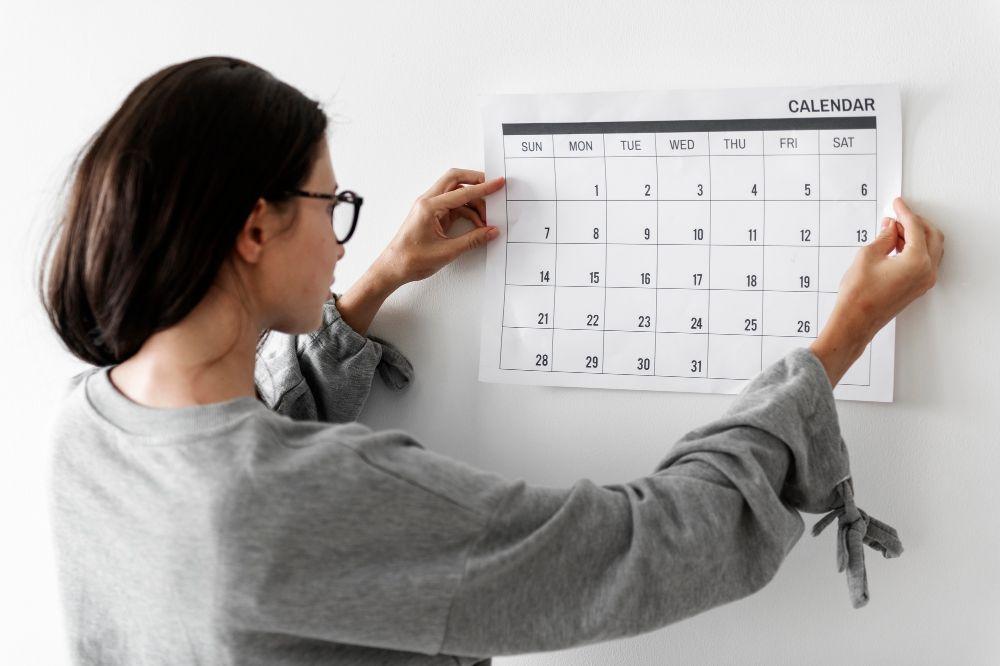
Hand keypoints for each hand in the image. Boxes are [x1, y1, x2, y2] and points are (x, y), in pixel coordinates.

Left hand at [373, 168, 504, 287]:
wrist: (393, 268)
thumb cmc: (412, 259)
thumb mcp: (447, 251)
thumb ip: (472, 240)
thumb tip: (491, 231)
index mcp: (429, 206)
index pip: (462, 192)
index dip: (484, 188)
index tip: (499, 183)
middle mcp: (428, 201)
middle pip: (455, 179)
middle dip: (476, 182)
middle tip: (493, 189)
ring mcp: (429, 207)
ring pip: (455, 193)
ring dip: (473, 202)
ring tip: (486, 220)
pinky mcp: (432, 215)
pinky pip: (453, 206)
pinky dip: (466, 212)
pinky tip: (476, 224)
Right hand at [810, 197, 944, 385]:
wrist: (855, 322)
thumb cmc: (858, 295)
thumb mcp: (868, 256)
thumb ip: (884, 237)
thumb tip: (891, 228)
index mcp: (917, 261)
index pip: (915, 227)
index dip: (904, 213)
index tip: (897, 204)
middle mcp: (926, 271)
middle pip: (931, 235)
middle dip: (914, 222)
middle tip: (896, 216)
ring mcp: (924, 281)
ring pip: (930, 248)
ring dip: (916, 235)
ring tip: (893, 231)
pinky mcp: (917, 287)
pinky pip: (924, 261)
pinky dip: (915, 249)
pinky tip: (896, 246)